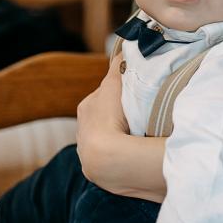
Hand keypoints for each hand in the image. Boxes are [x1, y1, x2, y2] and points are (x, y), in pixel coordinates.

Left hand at [76, 55, 128, 179]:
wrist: (108, 158)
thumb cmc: (110, 117)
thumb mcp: (114, 84)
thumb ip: (118, 67)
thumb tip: (123, 50)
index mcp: (86, 108)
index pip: (105, 96)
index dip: (121, 94)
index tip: (135, 96)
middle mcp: (82, 130)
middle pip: (105, 118)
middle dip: (119, 117)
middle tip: (141, 116)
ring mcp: (87, 152)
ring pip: (108, 139)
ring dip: (121, 138)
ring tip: (139, 138)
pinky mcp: (96, 172)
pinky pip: (111, 158)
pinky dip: (120, 155)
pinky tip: (132, 155)